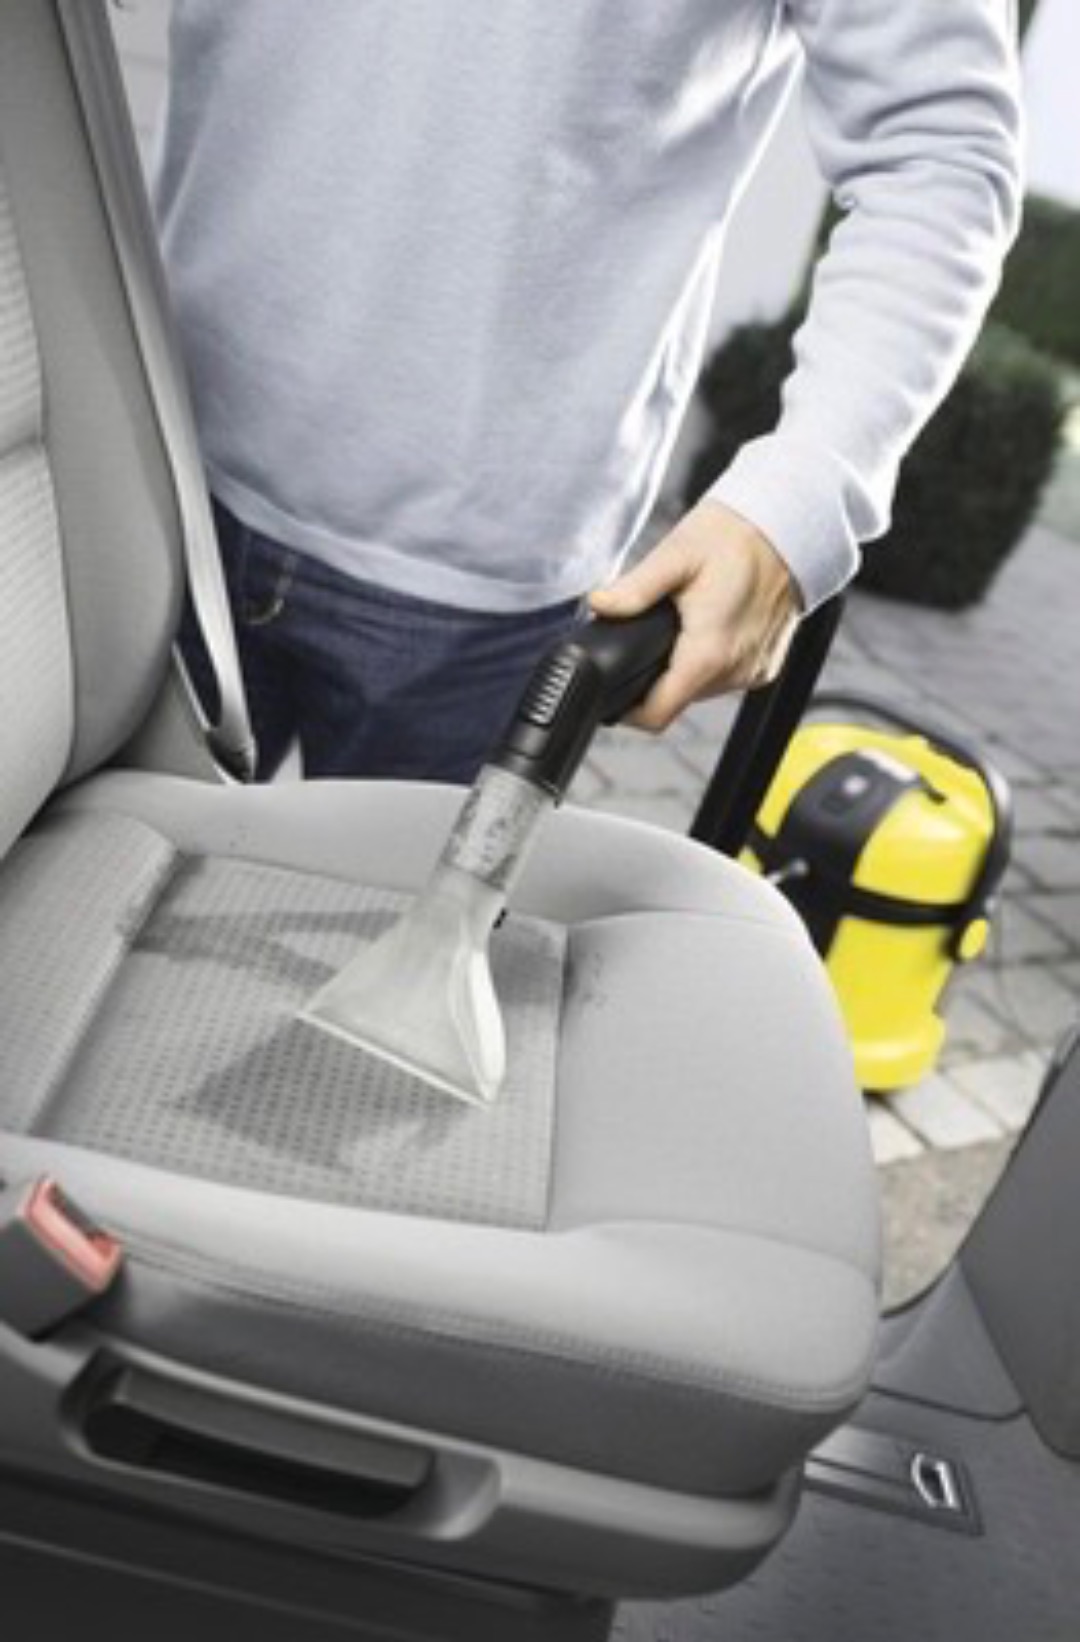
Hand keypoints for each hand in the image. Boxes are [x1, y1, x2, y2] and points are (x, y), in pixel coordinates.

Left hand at [589, 499, 802, 731]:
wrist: (790, 526)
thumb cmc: (737, 535)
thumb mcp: (675, 555)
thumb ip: (633, 590)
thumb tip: (600, 606)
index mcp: (708, 652)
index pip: (657, 714)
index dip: (628, 710)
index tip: (615, 690)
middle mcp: (735, 670)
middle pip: (677, 699)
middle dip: (656, 674)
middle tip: (648, 634)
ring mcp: (754, 671)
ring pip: (701, 689)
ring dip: (684, 666)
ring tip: (683, 624)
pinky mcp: (766, 665)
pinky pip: (727, 677)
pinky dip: (711, 660)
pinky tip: (710, 625)